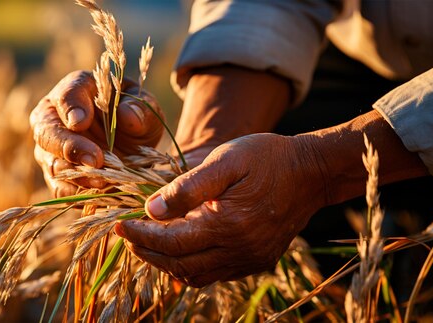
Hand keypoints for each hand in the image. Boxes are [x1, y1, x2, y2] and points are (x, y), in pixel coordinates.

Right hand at [30, 71, 163, 196]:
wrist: (134, 148)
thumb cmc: (136, 118)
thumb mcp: (146, 109)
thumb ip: (140, 108)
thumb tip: (127, 116)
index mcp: (77, 90)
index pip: (65, 95)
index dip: (70, 108)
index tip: (80, 122)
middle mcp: (54, 118)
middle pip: (46, 132)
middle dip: (68, 147)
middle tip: (94, 159)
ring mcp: (50, 150)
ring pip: (52, 164)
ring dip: (77, 175)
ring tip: (104, 181)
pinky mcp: (57, 177)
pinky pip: (60, 189)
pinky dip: (79, 194)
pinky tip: (100, 193)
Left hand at [115, 134, 327, 286]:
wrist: (312, 171)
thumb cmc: (266, 157)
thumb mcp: (225, 160)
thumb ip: (188, 187)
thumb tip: (151, 209)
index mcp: (228, 224)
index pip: (171, 241)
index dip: (141, 236)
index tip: (119, 225)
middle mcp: (239, 250)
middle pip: (180, 264)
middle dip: (148, 252)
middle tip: (127, 237)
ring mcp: (250, 259)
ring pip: (196, 275)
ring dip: (167, 263)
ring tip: (147, 245)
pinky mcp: (258, 261)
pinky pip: (216, 274)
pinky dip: (191, 267)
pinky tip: (180, 251)